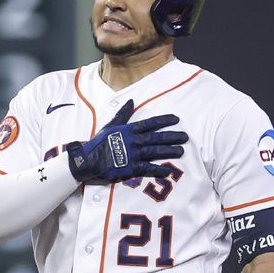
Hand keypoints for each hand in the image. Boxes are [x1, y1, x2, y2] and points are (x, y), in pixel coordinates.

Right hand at [66, 99, 188, 182]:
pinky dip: (157, 170)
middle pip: (156, 138)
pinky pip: (147, 169)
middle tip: (185, 137)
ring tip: (181, 151)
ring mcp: (132, 154)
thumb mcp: (111, 125)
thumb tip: (132, 101)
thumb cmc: (98, 142)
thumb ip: (123, 114)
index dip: (164, 121)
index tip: (176, 119)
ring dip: (169, 151)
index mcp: (129, 129)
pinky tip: (167, 171)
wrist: (88, 159)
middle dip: (172, 136)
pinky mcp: (130, 168)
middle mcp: (133, 141)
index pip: (150, 123)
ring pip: (155, 152)